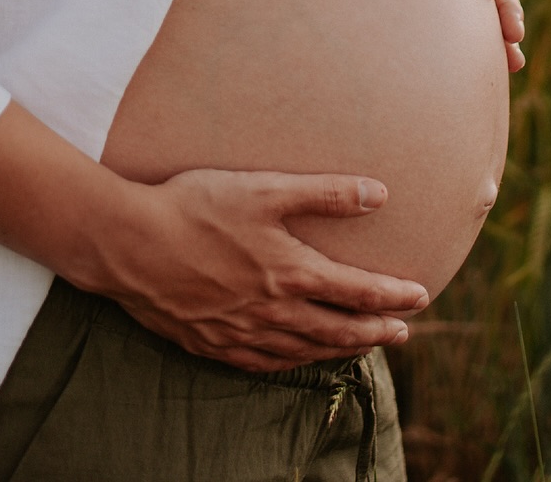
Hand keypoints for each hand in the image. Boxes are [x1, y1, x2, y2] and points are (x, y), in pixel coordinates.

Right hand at [97, 168, 429, 371]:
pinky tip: (295, 358)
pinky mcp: (211, 343)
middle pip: (337, 330)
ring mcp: (241, 333)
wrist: (130, 245)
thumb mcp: (264, 188)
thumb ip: (325, 193)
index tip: (420, 295)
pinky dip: (291, 363)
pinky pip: (264, 364)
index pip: (357, 291)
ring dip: (339, 350)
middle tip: (402, 333)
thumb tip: (379, 194)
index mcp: (290, 272)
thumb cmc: (196, 207)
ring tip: (360, 348)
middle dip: (375, 331)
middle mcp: (272, 311)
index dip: (393, 295)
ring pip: (304, 351)